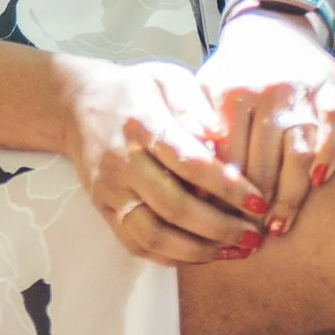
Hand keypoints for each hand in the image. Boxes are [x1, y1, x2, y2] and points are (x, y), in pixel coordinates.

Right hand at [59, 56, 268, 266]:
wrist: (76, 105)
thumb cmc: (134, 90)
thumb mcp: (166, 78)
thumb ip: (194, 103)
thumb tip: (219, 133)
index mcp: (142, 124)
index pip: (187, 161)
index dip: (225, 185)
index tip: (259, 201)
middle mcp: (122, 161)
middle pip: (173, 206)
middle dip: (219, 227)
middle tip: (254, 237)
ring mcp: (110, 190)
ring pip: (153, 234)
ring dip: (198, 250)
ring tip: (234, 251)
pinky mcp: (103, 209)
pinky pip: (136, 244)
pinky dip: (171, 257)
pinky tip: (203, 254)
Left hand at [198, 7, 334, 236]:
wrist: (272, 26)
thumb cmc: (234, 71)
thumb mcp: (206, 89)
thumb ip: (198, 128)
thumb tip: (189, 181)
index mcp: (230, 93)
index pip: (227, 156)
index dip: (223, 194)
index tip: (220, 223)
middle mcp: (266, 91)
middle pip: (263, 160)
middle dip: (256, 204)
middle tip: (251, 238)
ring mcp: (301, 89)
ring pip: (298, 151)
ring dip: (290, 194)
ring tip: (279, 226)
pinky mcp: (332, 87)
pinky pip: (333, 125)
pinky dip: (329, 154)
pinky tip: (319, 183)